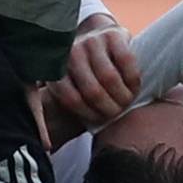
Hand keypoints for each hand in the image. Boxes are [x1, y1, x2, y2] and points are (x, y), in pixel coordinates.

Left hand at [45, 18, 140, 136]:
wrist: (98, 37)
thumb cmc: (83, 74)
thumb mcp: (64, 87)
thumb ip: (54, 112)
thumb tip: (46, 147)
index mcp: (57, 70)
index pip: (72, 100)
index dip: (90, 115)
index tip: (102, 120)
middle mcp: (73, 53)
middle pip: (92, 91)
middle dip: (109, 108)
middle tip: (118, 113)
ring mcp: (93, 41)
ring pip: (109, 78)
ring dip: (123, 96)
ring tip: (128, 102)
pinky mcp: (114, 34)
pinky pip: (126, 61)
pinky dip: (133, 79)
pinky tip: (135, 86)